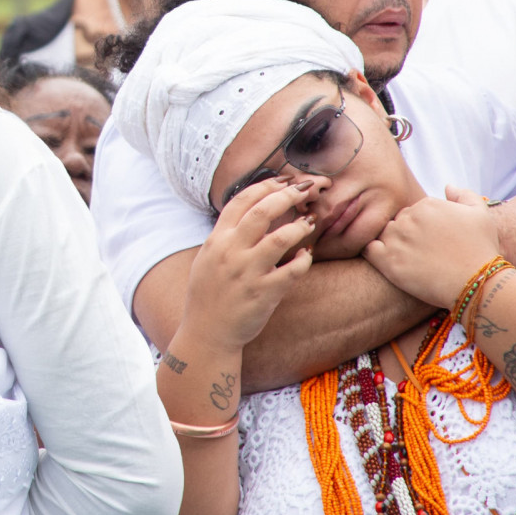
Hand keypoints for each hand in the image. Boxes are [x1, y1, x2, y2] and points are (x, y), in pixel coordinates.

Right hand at [183, 179, 314, 353]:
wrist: (206, 334)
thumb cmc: (208, 295)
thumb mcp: (208, 258)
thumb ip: (226, 236)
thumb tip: (250, 211)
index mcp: (217, 240)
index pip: (242, 200)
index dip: (266, 186)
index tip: (284, 180)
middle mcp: (231, 252)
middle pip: (263, 211)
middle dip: (288, 195)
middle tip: (305, 190)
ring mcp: (248, 273)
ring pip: (281, 238)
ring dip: (300, 227)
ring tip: (309, 222)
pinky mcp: (264, 293)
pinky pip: (293, 270)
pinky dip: (303, 259)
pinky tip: (306, 255)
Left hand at [363, 188, 499, 308]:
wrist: (476, 283)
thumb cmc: (481, 249)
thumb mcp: (481, 214)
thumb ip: (463, 195)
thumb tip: (447, 186)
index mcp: (428, 204)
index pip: (414, 210)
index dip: (422, 226)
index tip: (431, 241)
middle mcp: (409, 217)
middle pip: (398, 221)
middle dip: (407, 234)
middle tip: (421, 253)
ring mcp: (397, 239)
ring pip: (384, 234)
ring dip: (392, 244)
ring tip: (408, 260)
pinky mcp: (388, 261)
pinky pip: (369, 250)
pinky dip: (373, 253)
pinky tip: (387, 262)